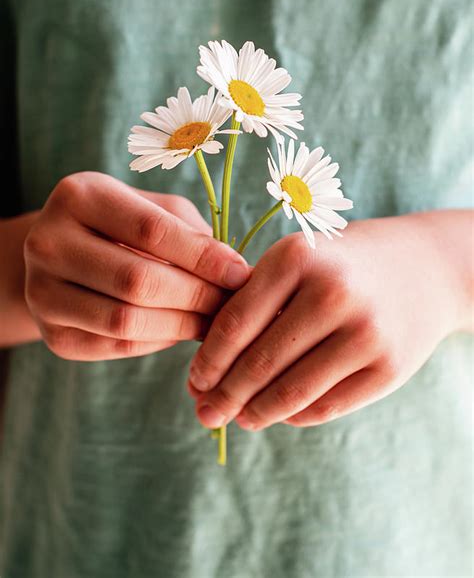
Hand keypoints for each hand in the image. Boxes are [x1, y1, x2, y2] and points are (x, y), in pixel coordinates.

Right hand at [24, 172, 249, 360]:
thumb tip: (235, 273)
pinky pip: (117, 347)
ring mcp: (42, 293)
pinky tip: (181, 331)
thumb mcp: (152, 209)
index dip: (202, 256)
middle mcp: (47, 242)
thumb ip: (190, 233)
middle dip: (196, 296)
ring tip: (213, 321)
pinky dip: (159, 342)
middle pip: (137, 281)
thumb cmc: (122, 225)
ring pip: (126, 321)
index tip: (240, 273)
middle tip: (230, 303)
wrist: (62, 255)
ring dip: (181, 326)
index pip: (150, 231)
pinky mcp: (53, 334)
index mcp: (78, 196)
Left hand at [188, 211, 472, 429]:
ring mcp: (366, 332)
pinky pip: (326, 407)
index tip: (194, 382)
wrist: (423, 267)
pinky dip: (294, 416)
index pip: (235, 324)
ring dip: (256, 413)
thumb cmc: (341, 264)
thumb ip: (254, 301)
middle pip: (259, 363)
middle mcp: (332, 293)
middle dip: (223, 396)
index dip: (208, 361)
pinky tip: (279, 414)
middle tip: (205, 413)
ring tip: (239, 419)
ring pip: (291, 392)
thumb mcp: (298, 259)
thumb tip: (208, 368)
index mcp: (297, 258)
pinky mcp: (389, 367)